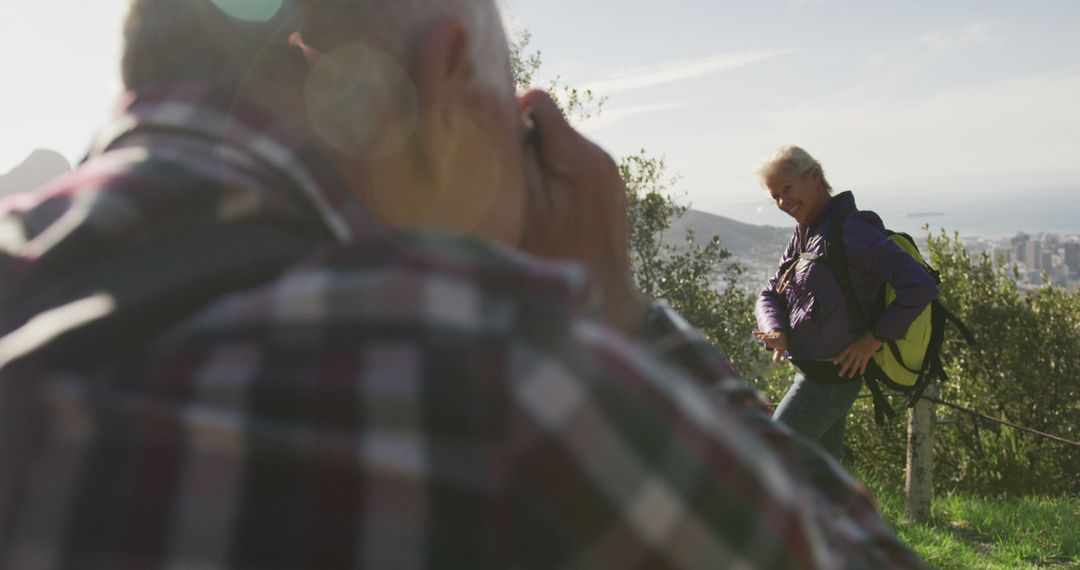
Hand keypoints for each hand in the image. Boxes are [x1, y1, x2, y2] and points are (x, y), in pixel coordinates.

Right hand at [517, 90, 649, 332]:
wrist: (607, 296)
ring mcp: (609, 172)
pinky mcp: (611, 188)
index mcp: (577, 155)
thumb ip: (520, 159)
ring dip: (541, 165)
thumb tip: (511, 117)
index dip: (512, 114)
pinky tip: (551, 211)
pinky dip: (557, 179)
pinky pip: (576, 167)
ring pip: (561, 147)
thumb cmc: (558, 255)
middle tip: (511, 182)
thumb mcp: (527, 207)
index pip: (539, 102)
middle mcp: (599, 155)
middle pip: (550, 125)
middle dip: (526, 145)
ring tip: (531, 202)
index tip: (497, 145)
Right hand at [752, 330, 788, 362]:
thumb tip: (775, 362)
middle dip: (767, 339)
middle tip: (763, 338)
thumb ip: (777, 355)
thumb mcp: (781, 350)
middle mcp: (775, 338)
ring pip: (766, 336)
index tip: (768, 344)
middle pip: (771, 338)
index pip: (775, 344)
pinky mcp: (767, 334)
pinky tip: (753, 333)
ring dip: (762, 336)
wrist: (783, 335)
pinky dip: (758, 333)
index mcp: (779, 343)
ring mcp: (771, 335)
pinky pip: (762, 333)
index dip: (772, 344)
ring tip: (758, 336)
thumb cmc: (782, 344)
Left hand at [833, 331, 883, 378]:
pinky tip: (861, 373)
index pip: (843, 353)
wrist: (875, 336)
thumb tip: (850, 351)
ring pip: (855, 365)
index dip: (838, 358)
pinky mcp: (867, 357)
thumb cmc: (866, 335)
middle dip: (843, 369)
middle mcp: (855, 352)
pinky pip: (864, 364)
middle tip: (840, 374)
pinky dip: (862, 369)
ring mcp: (861, 355)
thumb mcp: (857, 339)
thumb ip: (853, 345)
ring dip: (852, 371)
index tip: (834, 363)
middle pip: (848, 362)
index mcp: (851, 346)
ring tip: (849, 376)